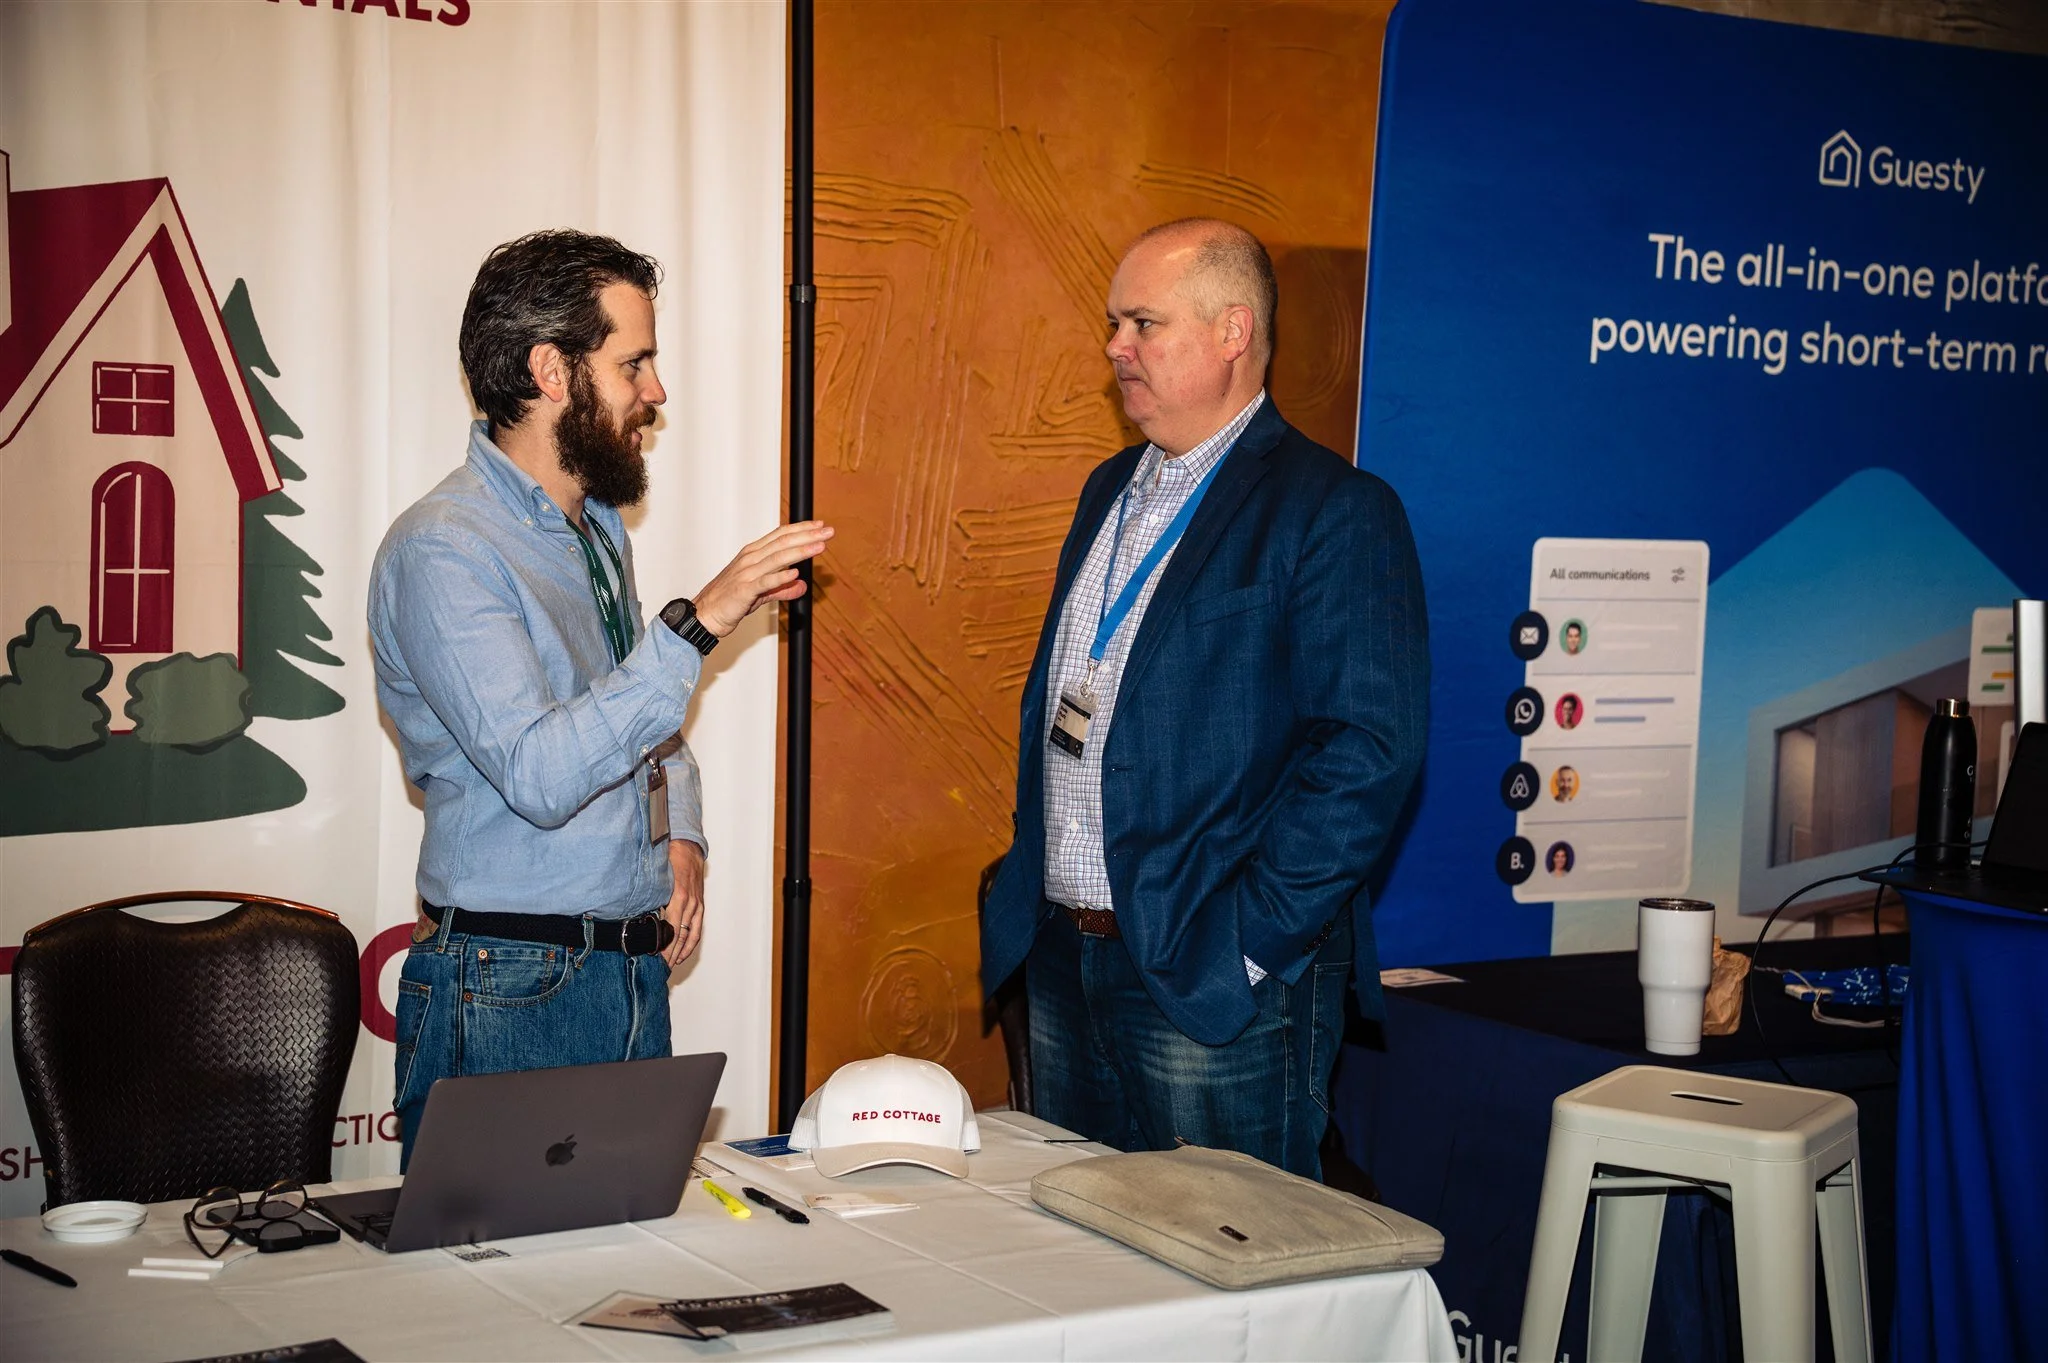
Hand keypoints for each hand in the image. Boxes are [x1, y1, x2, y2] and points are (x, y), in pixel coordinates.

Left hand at [662, 838, 706, 967]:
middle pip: (680, 936)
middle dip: (670, 954)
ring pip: (689, 936)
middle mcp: (690, 904)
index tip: (652, 957)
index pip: (670, 928)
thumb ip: (650, 894)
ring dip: (680, 953)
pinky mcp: (699, 906)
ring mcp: (696, 906)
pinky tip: (682, 954)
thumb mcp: (658, 875)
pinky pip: (697, 930)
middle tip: (658, 968)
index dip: (662, 945)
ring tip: (669, 966)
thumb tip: (635, 911)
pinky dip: (690, 944)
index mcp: (679, 897)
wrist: (689, 847)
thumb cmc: (671, 857)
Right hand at [693, 521, 833, 637]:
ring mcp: (746, 573)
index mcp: (753, 554)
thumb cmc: (730, 600)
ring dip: (800, 551)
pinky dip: (780, 577)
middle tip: (828, 531)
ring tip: (819, 547)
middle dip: (807, 536)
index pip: (780, 536)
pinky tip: (795, 573)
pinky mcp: (744, 590)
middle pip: (782, 542)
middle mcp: (750, 559)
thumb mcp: (761, 593)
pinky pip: (764, 582)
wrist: (705, 614)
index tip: (819, 526)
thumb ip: (782, 588)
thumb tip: (802, 586)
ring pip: (777, 558)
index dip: (801, 529)